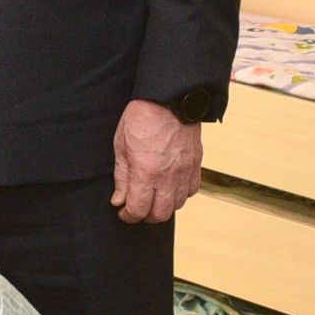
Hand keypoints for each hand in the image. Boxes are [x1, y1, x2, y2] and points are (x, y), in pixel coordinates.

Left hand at [111, 100, 201, 221]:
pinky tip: (170, 186)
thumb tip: (119, 200)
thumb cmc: (142, 117)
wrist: (169, 98)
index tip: (123, 211)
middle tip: (136, 206)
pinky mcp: (195, 165)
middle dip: (144, 215)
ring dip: (163, 206)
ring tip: (152, 196)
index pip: (137, 210)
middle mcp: (168, 177)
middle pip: (159, 215)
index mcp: (145, 173)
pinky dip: (180, 194)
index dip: (128, 215)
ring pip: (177, 206)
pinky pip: (191, 191)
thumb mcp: (121, 146)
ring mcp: (185, 172)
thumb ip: (121, 177)